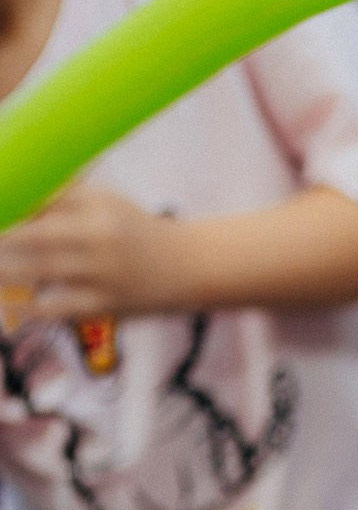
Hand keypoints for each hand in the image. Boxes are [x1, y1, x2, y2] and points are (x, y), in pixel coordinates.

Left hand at [0, 186, 190, 318]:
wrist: (187, 266)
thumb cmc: (135, 231)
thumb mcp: (106, 203)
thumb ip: (63, 199)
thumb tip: (15, 201)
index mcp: (97, 204)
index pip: (41, 201)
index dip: (9, 208)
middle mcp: (98, 235)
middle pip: (33, 234)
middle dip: (3, 238)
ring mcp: (101, 271)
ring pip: (37, 270)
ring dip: (4, 272)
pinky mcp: (104, 304)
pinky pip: (55, 308)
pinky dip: (27, 309)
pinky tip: (10, 310)